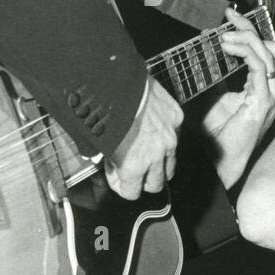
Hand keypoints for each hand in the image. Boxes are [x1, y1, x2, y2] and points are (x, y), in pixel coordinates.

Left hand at [105, 78, 183, 199]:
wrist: (115, 80)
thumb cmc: (102, 110)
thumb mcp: (97, 143)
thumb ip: (109, 160)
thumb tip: (112, 163)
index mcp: (134, 164)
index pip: (132, 193)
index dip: (121, 185)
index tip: (115, 174)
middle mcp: (157, 155)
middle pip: (156, 185)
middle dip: (142, 180)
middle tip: (131, 166)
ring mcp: (170, 136)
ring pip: (170, 165)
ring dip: (158, 163)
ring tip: (144, 150)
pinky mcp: (176, 118)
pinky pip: (174, 136)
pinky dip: (164, 136)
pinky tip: (151, 127)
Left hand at [201, 7, 274, 188]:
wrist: (221, 166)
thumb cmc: (218, 139)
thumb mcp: (217, 100)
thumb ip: (220, 80)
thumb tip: (210, 57)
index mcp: (267, 91)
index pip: (273, 53)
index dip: (253, 33)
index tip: (232, 19)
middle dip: (252, 29)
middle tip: (229, 18)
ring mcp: (272, 97)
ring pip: (270, 53)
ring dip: (246, 39)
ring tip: (224, 38)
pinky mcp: (263, 102)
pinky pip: (260, 66)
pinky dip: (244, 52)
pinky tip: (227, 49)